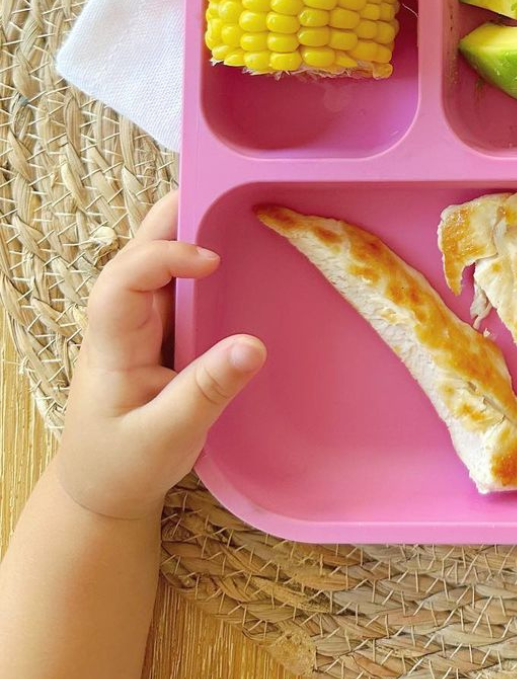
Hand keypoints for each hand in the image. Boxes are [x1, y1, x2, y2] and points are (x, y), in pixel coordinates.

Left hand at [56, 192, 265, 520]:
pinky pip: (177, 286)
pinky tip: (234, 251)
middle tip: (221, 187)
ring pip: (156, 262)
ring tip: (234, 205)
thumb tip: (254, 344)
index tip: (212, 261)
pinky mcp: (159, 334)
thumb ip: (207, 392)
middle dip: (173, 217)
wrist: (99, 491)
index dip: (163, 257)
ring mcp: (139, 326)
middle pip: (136, 252)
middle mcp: (121, 323)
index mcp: (112, 344)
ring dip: (189, 231)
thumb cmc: (124, 466)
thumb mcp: (167, 438)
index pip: (123, 279)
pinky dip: (202, 261)